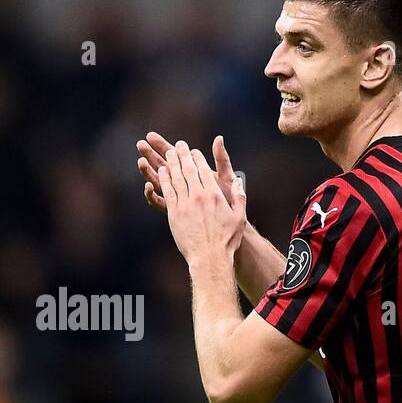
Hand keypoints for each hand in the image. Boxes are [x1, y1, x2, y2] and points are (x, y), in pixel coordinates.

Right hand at [137, 132, 238, 211]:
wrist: (228, 224)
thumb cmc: (228, 200)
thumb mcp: (226, 177)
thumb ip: (221, 159)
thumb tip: (218, 138)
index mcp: (192, 172)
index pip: (174, 156)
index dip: (161, 145)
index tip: (150, 136)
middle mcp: (182, 183)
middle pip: (162, 166)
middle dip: (150, 154)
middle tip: (140, 144)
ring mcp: (177, 196)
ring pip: (157, 182)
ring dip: (147, 172)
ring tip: (141, 161)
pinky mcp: (174, 210)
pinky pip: (159, 201)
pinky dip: (152, 194)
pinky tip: (147, 186)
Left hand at [158, 141, 246, 264]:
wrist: (210, 257)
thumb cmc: (227, 240)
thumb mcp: (239, 216)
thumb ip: (239, 196)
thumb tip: (239, 181)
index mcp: (215, 194)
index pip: (204, 170)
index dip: (197, 158)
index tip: (193, 151)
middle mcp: (199, 196)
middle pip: (188, 170)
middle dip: (183, 155)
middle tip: (179, 145)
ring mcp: (185, 204)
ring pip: (176, 178)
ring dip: (172, 163)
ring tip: (168, 154)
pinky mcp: (174, 214)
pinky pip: (168, 192)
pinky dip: (164, 179)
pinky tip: (162, 171)